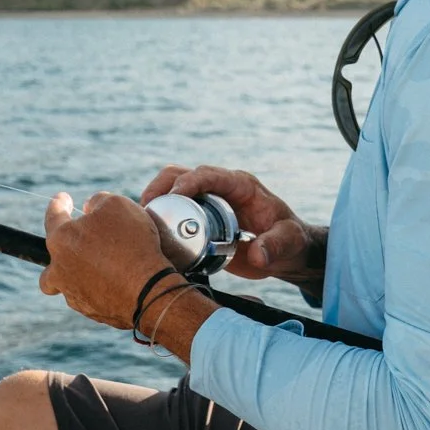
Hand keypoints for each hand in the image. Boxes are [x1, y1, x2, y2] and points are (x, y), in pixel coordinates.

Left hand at [39, 190, 174, 331]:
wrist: (149, 290)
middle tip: (79, 242)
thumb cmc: (131, 243)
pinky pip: (89, 296)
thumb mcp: (116, 204)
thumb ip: (97, 201)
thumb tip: (90, 208)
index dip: (58, 204)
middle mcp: (59, 270)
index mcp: (61, 240)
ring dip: (78, 271)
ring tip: (100, 264)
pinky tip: (115, 281)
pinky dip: (98, 288)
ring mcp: (73, 293)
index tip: (63, 199)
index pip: (53, 216)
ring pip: (67, 282)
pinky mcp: (91, 311)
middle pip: (51, 258)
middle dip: (61, 248)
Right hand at [139, 165, 322, 292]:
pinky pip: (171, 210)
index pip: (209, 174)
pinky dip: (156, 216)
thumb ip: (274, 247)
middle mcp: (219, 188)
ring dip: (152, 200)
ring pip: (170, 189)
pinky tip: (145, 233)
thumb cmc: (290, 241)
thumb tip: (256, 255)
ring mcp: (206, 202)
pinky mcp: (198, 218)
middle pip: (180, 174)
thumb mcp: (289, 243)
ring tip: (139, 222)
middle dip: (159, 187)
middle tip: (145, 210)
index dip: (188, 181)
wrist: (287, 252)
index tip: (172, 196)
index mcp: (240, 185)